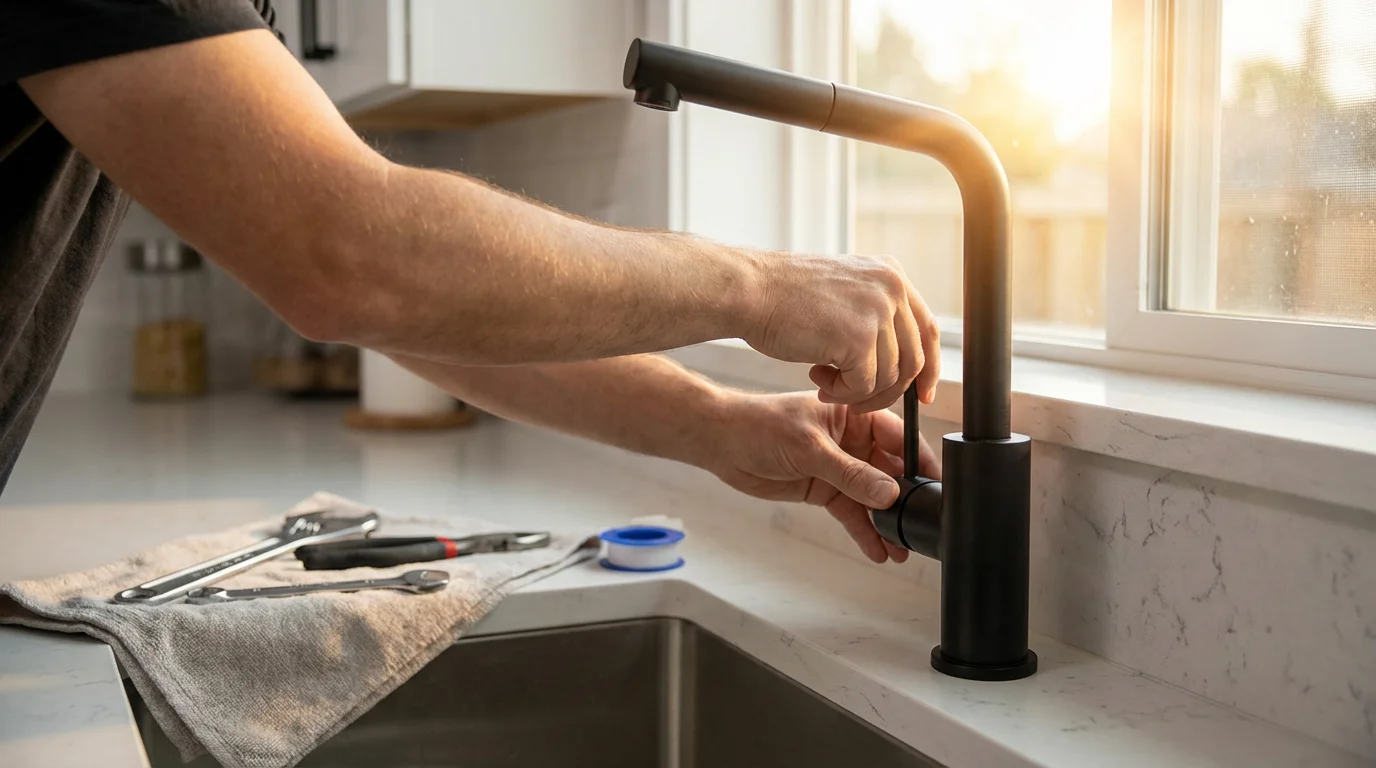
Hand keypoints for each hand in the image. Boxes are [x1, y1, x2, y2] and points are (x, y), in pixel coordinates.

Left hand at [700, 391, 940, 562]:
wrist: (723, 442)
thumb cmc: (762, 426)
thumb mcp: (810, 448)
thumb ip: (850, 473)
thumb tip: (889, 493)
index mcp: (854, 415)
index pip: (898, 437)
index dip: (918, 461)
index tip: (934, 486)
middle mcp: (853, 440)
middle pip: (890, 472)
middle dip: (905, 500)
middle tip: (919, 526)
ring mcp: (839, 466)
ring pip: (872, 497)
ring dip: (886, 523)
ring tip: (902, 549)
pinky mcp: (824, 489)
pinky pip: (851, 512)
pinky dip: (864, 531)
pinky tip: (877, 550)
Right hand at [742, 252, 939, 411]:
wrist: (750, 291)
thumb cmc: (782, 296)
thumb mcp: (842, 292)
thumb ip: (874, 314)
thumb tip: (899, 357)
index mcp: (890, 274)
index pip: (927, 328)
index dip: (928, 367)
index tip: (922, 394)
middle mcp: (891, 288)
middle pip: (914, 358)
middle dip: (889, 391)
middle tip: (858, 401)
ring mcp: (878, 312)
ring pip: (890, 377)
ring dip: (858, 393)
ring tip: (827, 385)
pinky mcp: (859, 338)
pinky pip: (864, 385)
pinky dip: (842, 393)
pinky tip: (818, 380)